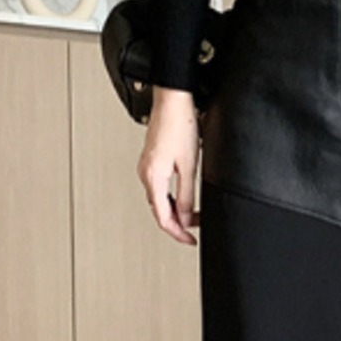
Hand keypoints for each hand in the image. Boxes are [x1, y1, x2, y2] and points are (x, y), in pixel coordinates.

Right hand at [139, 87, 200, 244]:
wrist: (172, 100)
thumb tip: (185, 216)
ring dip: (176, 211)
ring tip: (193, 217)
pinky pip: (159, 187)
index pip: (163, 218)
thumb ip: (186, 195)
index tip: (191, 240)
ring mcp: (147, 167)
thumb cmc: (179, 125)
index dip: (178, 233)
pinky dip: (171, 198)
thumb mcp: (188, 166)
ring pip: (159, 200)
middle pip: (160, 211)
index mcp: (153, 177)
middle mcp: (146, 174)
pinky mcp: (152, 160)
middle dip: (178, 224)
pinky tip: (182, 199)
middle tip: (195, 231)